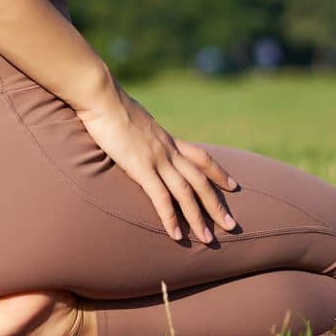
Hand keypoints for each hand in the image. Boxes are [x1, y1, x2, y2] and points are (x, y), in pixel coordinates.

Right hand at [77, 76, 239, 242]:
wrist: (101, 96)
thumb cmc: (109, 104)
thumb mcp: (134, 117)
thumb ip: (142, 131)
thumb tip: (140, 133)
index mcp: (167, 138)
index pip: (200, 156)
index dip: (218, 172)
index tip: (233, 186)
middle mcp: (167, 149)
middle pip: (200, 180)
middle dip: (216, 204)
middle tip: (231, 225)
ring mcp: (156, 158)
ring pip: (186, 192)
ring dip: (198, 217)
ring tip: (208, 239)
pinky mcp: (140, 167)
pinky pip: (160, 197)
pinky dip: (170, 217)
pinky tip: (176, 235)